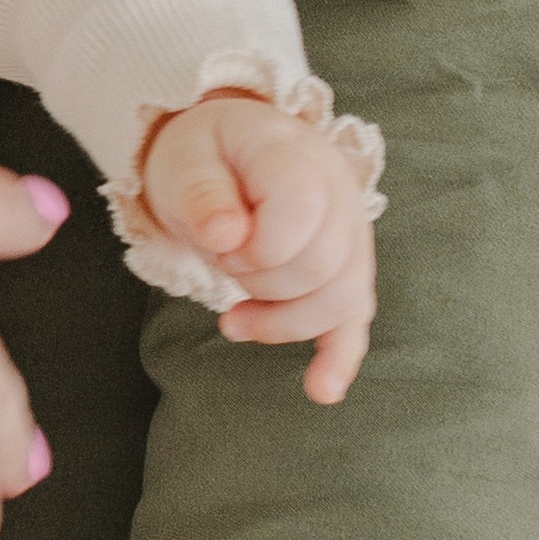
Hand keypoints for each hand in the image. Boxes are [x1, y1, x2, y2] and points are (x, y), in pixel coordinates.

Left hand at [135, 90, 378, 402]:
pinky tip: (321, 389)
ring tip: (233, 322)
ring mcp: (350, 231)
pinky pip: (355, 317)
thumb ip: (201, 192)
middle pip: (323, 264)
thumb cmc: (202, 154)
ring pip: (343, 297)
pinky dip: (339, 356)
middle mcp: (339, 190)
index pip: (302, 211)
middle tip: (224, 265)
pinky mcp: (346, 267)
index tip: (221, 243)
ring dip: (284, 323)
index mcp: (296, 155)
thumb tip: (225, 237)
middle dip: (262, 283)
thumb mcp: (183, 158)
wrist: (223, 150)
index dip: (257, 246)